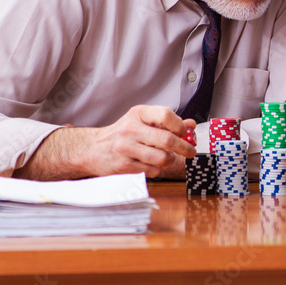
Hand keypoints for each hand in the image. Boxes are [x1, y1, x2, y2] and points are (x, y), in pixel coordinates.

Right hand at [17, 106, 195, 179]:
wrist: (93, 149)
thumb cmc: (123, 134)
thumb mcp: (142, 121)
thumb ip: (167, 123)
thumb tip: (192, 125)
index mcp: (138, 114)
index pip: (165, 115)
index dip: (180, 125)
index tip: (186, 132)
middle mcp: (131, 129)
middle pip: (167, 139)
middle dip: (184, 147)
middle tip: (191, 151)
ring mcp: (126, 148)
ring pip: (162, 158)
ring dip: (170, 160)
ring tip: (167, 158)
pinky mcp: (124, 166)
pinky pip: (152, 170)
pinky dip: (157, 169)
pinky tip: (152, 164)